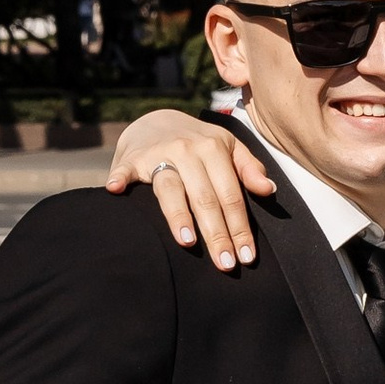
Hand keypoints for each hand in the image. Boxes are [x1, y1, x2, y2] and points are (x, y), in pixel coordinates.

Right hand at [106, 107, 272, 269]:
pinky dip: (120, 177)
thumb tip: (268, 190)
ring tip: (188, 242)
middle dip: (217, 233)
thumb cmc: (197, 143)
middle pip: (205, 198)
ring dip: (178, 214)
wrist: (156, 120)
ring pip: (170, 188)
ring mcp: (158, 154)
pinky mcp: (132, 158)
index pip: (231, 195)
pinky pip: (125, 169)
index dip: (240, 227)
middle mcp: (187, 151)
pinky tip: (116, 190)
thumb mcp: (228, 147)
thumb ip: (248, 168)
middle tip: (225, 263)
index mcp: (214, 149)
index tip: (246, 256)